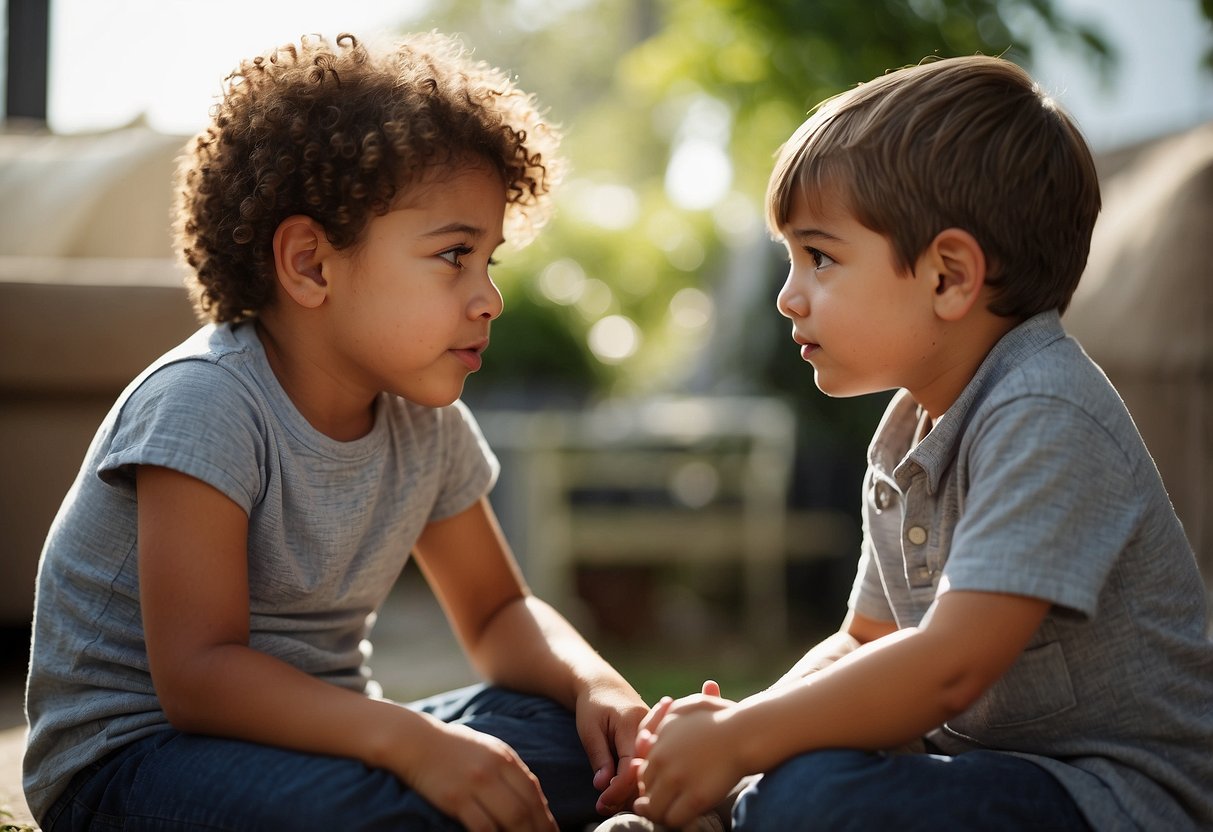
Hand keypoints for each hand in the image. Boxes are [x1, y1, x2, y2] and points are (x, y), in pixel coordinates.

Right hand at [393, 720, 557, 830]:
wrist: (415, 741)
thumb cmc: (452, 747)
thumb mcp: (487, 750)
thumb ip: (508, 770)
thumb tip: (532, 797)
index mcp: (505, 757)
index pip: (534, 791)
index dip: (545, 816)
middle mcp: (494, 769)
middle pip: (526, 808)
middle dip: (539, 831)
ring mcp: (475, 784)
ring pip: (510, 819)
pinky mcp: (455, 798)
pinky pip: (482, 827)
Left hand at [573, 679, 648, 814]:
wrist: (604, 684)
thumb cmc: (593, 704)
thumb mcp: (590, 729)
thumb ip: (599, 756)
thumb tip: (603, 786)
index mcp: (633, 722)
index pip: (630, 764)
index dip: (617, 788)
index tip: (601, 802)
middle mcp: (651, 729)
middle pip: (644, 770)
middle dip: (625, 794)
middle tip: (602, 808)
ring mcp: (656, 735)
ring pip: (649, 770)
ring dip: (631, 790)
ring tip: (608, 803)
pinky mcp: (656, 740)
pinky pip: (649, 764)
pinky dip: (636, 780)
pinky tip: (621, 792)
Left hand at [631, 691, 742, 827]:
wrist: (749, 732)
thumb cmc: (725, 718)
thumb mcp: (693, 705)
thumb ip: (671, 713)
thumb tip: (648, 735)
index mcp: (658, 740)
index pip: (641, 770)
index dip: (651, 783)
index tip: (664, 788)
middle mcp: (662, 759)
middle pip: (645, 790)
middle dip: (653, 799)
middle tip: (667, 804)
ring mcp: (677, 778)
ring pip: (655, 809)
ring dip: (661, 814)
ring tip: (674, 814)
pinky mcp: (696, 797)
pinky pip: (673, 819)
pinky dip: (677, 822)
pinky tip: (687, 819)